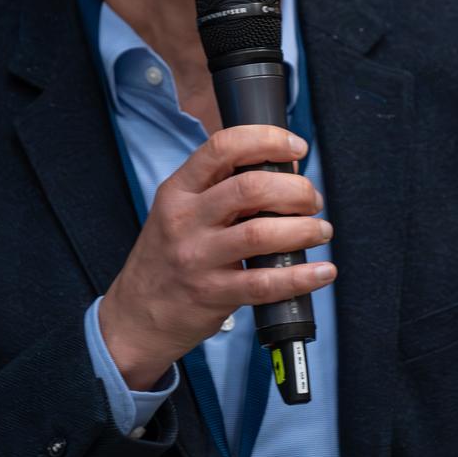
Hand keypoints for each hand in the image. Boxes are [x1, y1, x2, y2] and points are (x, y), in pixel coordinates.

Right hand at [98, 124, 336, 388]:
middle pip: (250, 188)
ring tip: (320, 230)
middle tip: (312, 199)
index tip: (296, 146)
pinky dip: (301, 276)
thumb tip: (284, 171)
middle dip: (295, 189)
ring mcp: (197, 258)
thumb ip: (222, 189)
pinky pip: (265, 283)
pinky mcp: (212, 294)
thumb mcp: (180, 212)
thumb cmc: (166, 258)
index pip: (222, 148)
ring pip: (261, 233)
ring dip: (304, 229)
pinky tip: (322, 271)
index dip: (266, 140)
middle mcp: (185, 220)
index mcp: (178, 190)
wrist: (136, 315)